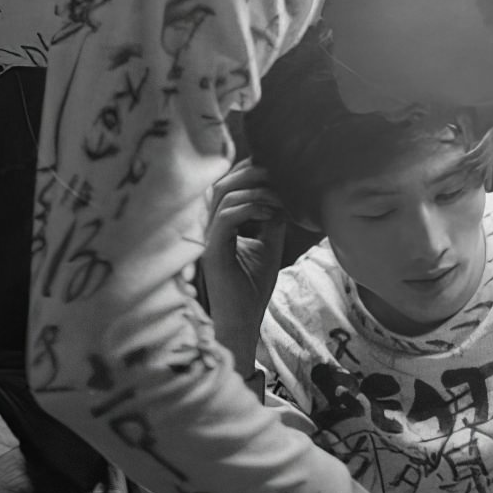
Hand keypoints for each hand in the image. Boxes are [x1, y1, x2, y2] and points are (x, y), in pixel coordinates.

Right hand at [202, 158, 287, 370]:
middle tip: (280, 175)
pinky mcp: (212, 250)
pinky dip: (250, 209)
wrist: (242, 320)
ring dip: (257, 191)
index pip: (229, 184)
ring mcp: (208, 236)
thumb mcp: (268, 245)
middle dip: (253, 174)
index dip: (250, 171)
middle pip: (224, 183)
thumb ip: (272, 219)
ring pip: (224, 196)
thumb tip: (284, 195)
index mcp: (220, 222)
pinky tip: (272, 214)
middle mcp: (209, 225)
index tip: (279, 172)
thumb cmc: (251, 286)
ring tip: (281, 199)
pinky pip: (225, 218)